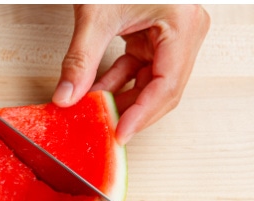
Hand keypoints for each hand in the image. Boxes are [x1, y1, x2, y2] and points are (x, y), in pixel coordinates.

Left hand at [55, 5, 209, 143]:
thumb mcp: (97, 15)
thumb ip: (80, 59)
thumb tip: (67, 95)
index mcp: (183, 25)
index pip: (167, 85)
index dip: (143, 114)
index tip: (121, 132)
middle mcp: (186, 32)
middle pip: (164, 88)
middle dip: (133, 109)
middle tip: (108, 128)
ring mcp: (175, 34)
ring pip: (153, 81)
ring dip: (124, 96)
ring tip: (97, 109)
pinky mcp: (158, 34)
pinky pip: (143, 66)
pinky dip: (121, 79)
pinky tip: (99, 90)